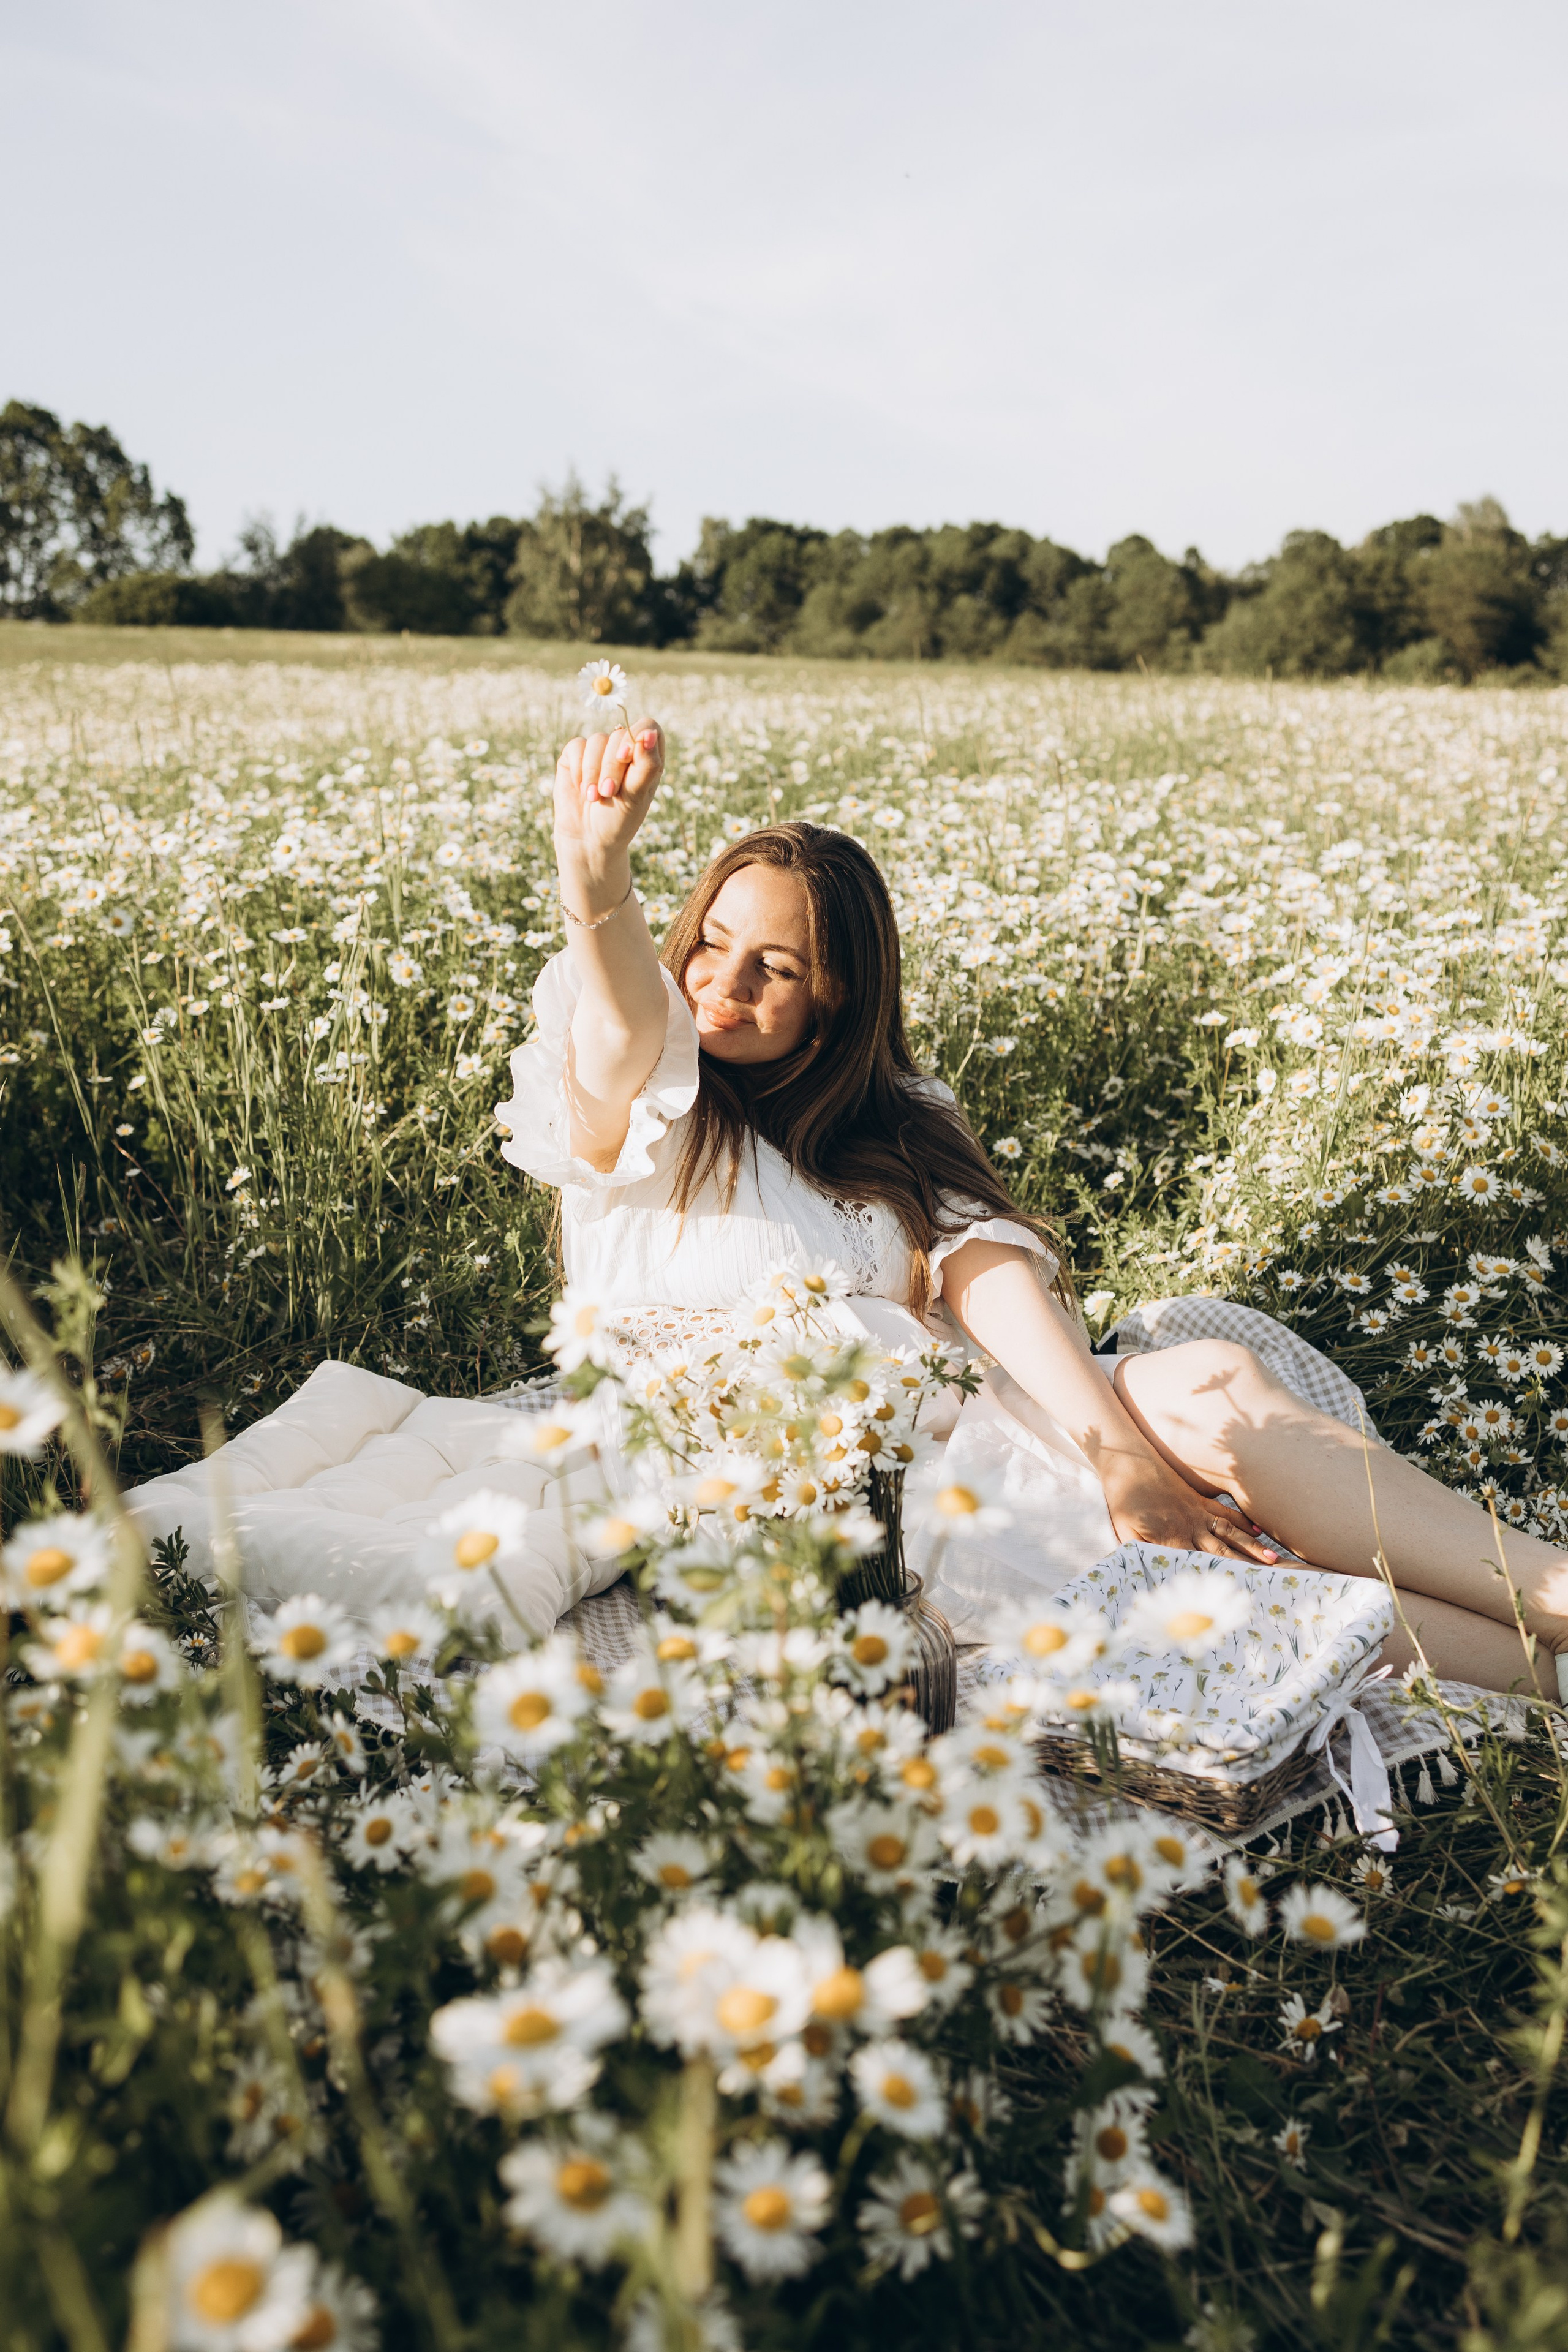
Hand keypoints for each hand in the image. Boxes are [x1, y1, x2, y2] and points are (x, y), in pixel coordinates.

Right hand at [553, 725, 663, 904]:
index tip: (626, 757)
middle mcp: (624, 749)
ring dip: (594, 771)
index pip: (649, 726)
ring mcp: (599, 751)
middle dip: (612, 765)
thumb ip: (646, 765)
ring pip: (597, 740)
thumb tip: (650, 733)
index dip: (638, 736)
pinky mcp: (576, 756)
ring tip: (595, 797)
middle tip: (609, 792)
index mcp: (647, 757)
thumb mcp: (636, 796)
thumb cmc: (618, 821)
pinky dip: (579, 769)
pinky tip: (582, 789)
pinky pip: (577, 747)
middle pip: (620, 734)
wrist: (587, 840)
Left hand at [1102, 1451, 1281, 1565]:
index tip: (1238, 1591)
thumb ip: (1141, 1554)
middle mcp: (1191, 1527)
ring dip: (1252, 1546)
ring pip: (1230, 1532)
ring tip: (1273, 1558)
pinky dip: (1242, 1521)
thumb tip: (1151, 1574)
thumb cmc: (1124, 1502)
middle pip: (1224, 1550)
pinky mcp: (1199, 1500)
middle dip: (1247, 1565)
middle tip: (1271, 1578)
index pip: (1201, 1564)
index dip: (1219, 1577)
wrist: (1129, 1464)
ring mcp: (1198, 1512)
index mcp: (1173, 1539)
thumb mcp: (1125, 1532)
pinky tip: (1258, 1529)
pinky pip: (1225, 1511)